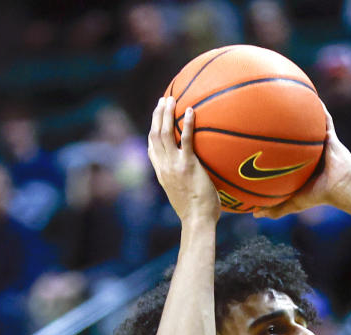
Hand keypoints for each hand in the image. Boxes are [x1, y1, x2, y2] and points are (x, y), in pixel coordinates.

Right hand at [148, 97, 218, 222]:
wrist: (197, 221)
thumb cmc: (197, 214)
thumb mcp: (185, 195)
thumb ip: (186, 183)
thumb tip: (198, 180)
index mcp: (161, 173)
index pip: (152, 148)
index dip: (152, 131)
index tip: (156, 119)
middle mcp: (163, 166)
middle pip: (155, 134)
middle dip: (157, 115)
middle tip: (163, 100)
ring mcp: (174, 164)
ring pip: (164, 132)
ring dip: (166, 113)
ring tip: (171, 98)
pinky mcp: (187, 165)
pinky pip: (185, 139)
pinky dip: (186, 123)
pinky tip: (191, 111)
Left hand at [254, 105, 350, 218]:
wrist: (342, 189)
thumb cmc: (320, 195)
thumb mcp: (293, 202)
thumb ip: (275, 208)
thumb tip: (253, 215)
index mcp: (300, 164)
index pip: (283, 152)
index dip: (270, 144)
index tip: (252, 136)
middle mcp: (308, 151)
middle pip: (292, 134)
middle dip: (280, 124)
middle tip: (262, 112)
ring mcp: (320, 142)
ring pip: (307, 123)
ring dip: (300, 111)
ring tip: (285, 95)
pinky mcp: (330, 136)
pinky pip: (324, 118)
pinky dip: (318, 107)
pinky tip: (308, 93)